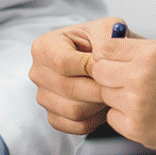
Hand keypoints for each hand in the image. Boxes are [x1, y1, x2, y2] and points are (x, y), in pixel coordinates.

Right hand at [29, 18, 128, 134]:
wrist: (106, 62)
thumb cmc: (104, 43)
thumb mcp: (107, 28)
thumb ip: (105, 38)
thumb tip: (99, 59)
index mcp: (44, 46)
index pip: (63, 62)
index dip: (90, 68)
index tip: (108, 67)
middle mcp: (38, 72)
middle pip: (68, 88)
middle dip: (98, 88)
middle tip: (117, 84)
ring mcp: (43, 96)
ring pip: (74, 110)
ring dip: (99, 105)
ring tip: (111, 93)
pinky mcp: (53, 116)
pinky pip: (76, 126)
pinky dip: (95, 120)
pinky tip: (103, 106)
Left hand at [88, 38, 155, 154]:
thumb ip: (146, 50)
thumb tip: (118, 47)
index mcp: (151, 54)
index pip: (105, 48)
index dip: (109, 54)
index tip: (116, 60)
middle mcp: (139, 78)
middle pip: (98, 72)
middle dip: (109, 74)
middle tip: (126, 80)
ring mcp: (136, 106)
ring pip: (105, 96)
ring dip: (117, 96)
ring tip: (144, 98)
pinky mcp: (138, 130)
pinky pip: (113, 119)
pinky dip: (124, 117)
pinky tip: (147, 114)